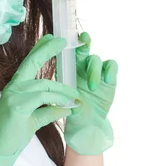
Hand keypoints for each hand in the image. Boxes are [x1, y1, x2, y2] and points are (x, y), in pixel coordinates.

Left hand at [62, 31, 117, 154]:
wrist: (89, 127)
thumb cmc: (71, 115)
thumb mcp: (61, 107)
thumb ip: (58, 100)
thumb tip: (54, 96)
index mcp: (65, 70)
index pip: (62, 53)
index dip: (60, 43)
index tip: (54, 37)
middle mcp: (80, 67)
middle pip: (81, 47)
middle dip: (83, 40)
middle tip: (84, 39)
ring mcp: (95, 71)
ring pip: (95, 58)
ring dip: (94, 70)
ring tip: (92, 87)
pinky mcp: (109, 77)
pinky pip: (111, 65)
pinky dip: (109, 70)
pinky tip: (106, 80)